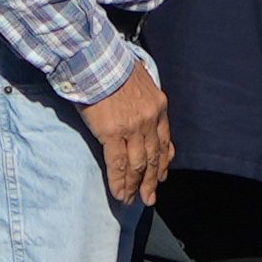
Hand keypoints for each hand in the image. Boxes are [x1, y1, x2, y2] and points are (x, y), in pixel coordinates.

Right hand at [78, 56, 173, 205]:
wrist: (96, 61)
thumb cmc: (113, 68)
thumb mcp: (140, 81)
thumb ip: (143, 100)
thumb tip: (140, 107)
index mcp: (159, 107)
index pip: (164, 141)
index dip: (163, 162)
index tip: (162, 175)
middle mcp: (150, 119)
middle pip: (154, 157)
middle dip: (152, 180)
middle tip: (150, 198)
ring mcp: (133, 128)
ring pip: (138, 165)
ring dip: (136, 186)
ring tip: (132, 200)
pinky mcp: (112, 133)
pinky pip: (118, 164)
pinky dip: (119, 182)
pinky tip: (120, 193)